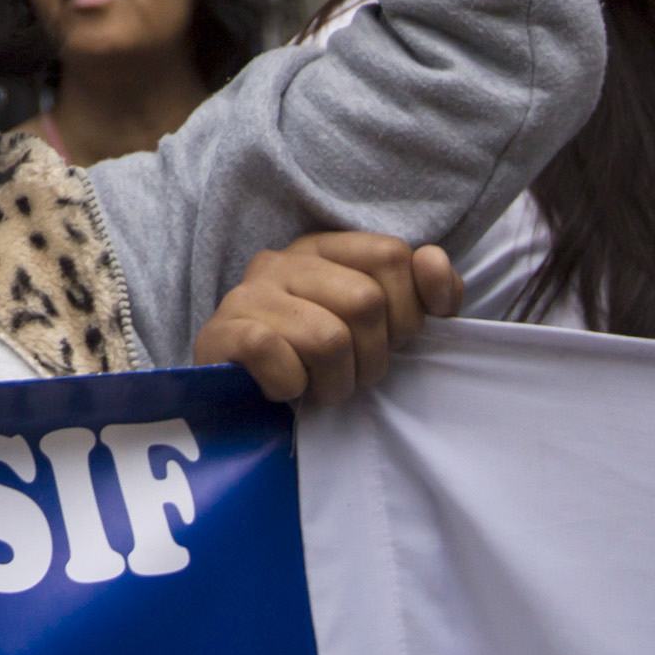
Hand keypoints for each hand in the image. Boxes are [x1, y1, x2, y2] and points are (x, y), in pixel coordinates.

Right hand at [192, 231, 458, 405]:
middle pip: (366, 301)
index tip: (393, 342)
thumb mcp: (375, 324)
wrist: (237, 405)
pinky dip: (289, 384)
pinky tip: (284, 389)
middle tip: (352, 377)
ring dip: (334, 382)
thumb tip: (433, 262)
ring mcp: (248, 293)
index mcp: (323, 249)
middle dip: (373, 358)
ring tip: (319, 388)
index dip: (408, 310)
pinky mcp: (221, 330)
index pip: (390, 254)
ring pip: (327, 337)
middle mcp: (283, 261)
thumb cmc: (317, 361)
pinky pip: (274, 353)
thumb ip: (419, 292)